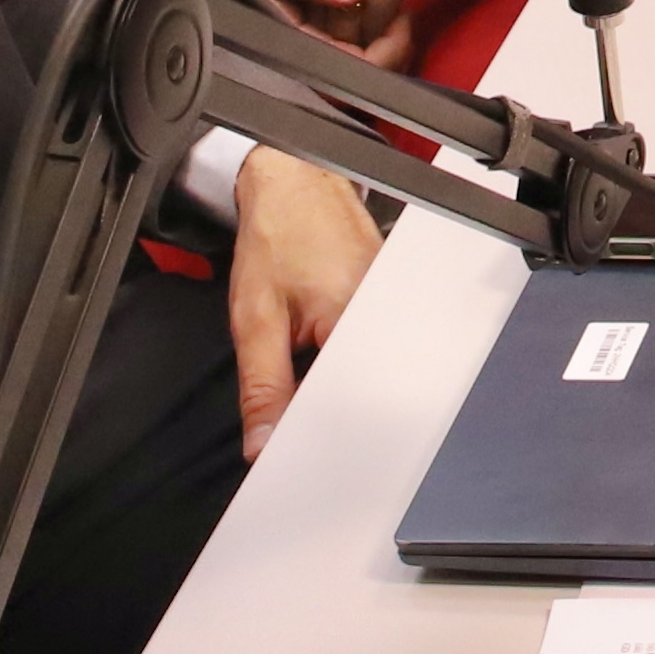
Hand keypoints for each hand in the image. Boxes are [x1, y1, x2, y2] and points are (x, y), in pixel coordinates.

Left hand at [227, 151, 384, 456]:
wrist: (296, 184)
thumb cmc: (277, 237)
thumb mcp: (255, 318)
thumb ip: (263, 386)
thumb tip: (264, 444)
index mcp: (356, 319)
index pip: (347, 406)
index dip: (320, 444)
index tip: (296, 470)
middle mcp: (388, 315)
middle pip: (367, 396)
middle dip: (335, 426)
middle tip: (301, 450)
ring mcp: (399, 308)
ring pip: (375, 378)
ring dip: (347, 400)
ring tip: (315, 413)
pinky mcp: (397, 304)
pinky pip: (380, 354)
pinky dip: (357, 373)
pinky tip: (337, 380)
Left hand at [279, 0, 464, 55]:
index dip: (323, 17)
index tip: (346, 20)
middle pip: (315, 21)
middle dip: (340, 39)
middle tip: (366, 42)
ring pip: (344, 33)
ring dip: (366, 43)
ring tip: (387, 39)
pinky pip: (376, 27)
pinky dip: (389, 35)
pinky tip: (401, 24)